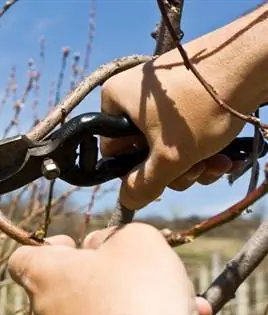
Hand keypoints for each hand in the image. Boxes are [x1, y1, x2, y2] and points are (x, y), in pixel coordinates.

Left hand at [8, 223, 212, 314]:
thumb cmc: (136, 299)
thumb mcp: (137, 241)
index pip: (22, 257)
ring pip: (105, 309)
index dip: (48, 246)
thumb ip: (119, 232)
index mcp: (47, 275)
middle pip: (73, 282)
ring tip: (183, 300)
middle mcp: (50, 311)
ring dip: (140, 300)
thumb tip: (105, 245)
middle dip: (113, 273)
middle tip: (144, 270)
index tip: (76, 245)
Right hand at [98, 9, 267, 209]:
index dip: (138, 170)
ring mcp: (162, 96)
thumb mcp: (170, 156)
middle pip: (145, 151)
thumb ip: (144, 184)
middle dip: (174, 169)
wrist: (252, 64)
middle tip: (195, 171)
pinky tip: (225, 157)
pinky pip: (185, 132)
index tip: (162, 175)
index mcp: (115, 100)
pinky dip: (203, 148)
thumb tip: (126, 198)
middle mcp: (134, 96)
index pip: (114, 149)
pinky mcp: (187, 96)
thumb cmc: (202, 108)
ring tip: (217, 164)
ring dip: (193, 164)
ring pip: (169, 145)